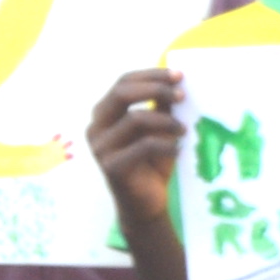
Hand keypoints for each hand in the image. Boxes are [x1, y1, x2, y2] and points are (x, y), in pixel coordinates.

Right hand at [84, 66, 183, 233]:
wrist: (146, 204)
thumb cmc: (152, 163)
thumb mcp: (159, 129)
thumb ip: (161, 105)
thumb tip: (176, 80)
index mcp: (104, 113)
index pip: (123, 82)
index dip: (151, 75)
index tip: (179, 75)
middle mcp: (96, 127)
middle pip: (121, 93)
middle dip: (155, 89)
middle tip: (182, 95)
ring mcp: (100, 148)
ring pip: (134, 119)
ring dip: (166, 121)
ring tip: (183, 130)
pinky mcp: (111, 167)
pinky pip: (143, 145)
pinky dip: (166, 145)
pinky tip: (178, 150)